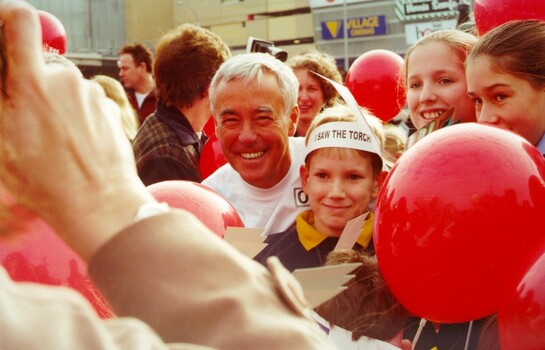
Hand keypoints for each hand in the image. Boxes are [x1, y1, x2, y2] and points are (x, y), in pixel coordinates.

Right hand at [0, 1, 153, 259]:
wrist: (99, 204)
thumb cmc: (45, 182)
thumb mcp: (2, 143)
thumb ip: (2, 100)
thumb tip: (5, 79)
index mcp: (30, 84)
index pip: (21, 21)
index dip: (10, 14)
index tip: (5, 20)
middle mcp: (63, 79)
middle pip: (41, 65)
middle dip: (32, 83)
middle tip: (30, 119)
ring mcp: (90, 93)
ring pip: (63, 86)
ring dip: (56, 103)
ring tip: (55, 140)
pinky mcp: (109, 106)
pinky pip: (85, 101)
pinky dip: (77, 114)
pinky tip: (77, 144)